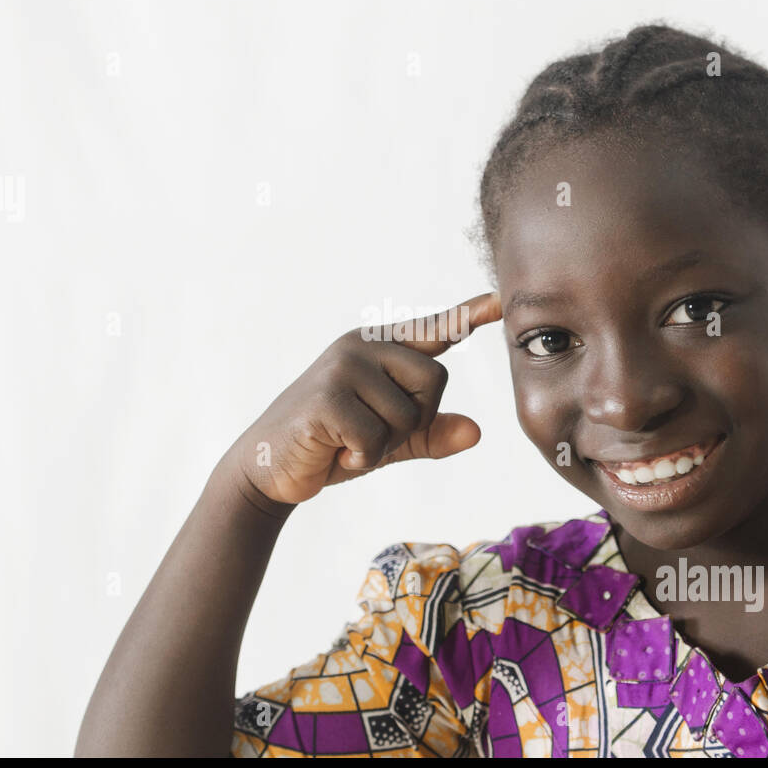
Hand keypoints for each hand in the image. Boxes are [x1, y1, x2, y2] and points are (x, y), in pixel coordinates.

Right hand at [224, 292, 501, 506]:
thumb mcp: (388, 440)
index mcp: (379, 348)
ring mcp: (343, 367)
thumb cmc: (331, 445)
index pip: (433, 329)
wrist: (268, 467)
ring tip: (347, 440)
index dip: (466, 315)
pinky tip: (335, 451)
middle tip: (370, 432)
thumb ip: (430, 433)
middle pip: (435, 379)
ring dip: (384, 443)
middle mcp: (362, 346)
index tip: (499, 301)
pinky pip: (377, 437)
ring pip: (408, 413)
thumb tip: (476, 431)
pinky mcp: (327, 397)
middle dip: (413, 419)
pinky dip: (362, 457)